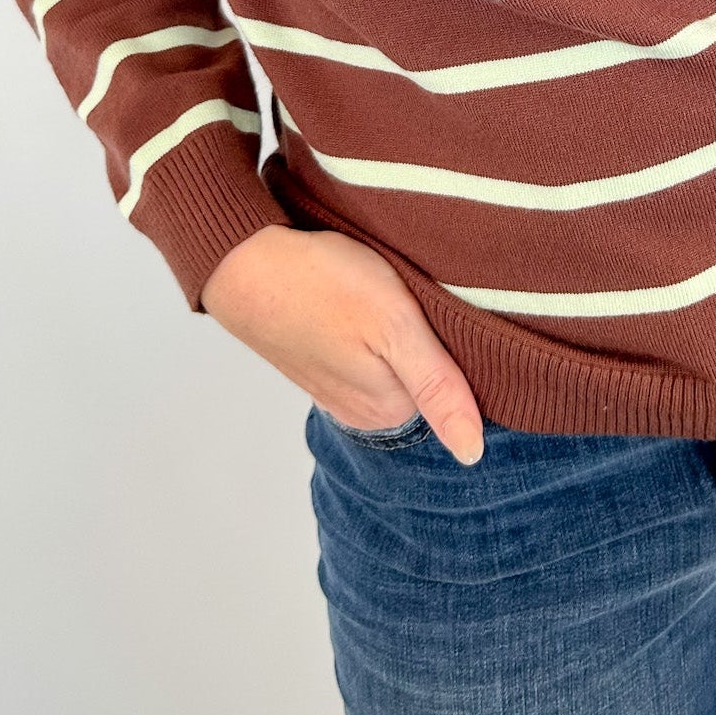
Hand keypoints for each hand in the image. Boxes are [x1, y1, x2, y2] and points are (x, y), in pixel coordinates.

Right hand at [200, 224, 484, 464]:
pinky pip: (361, 352)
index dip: (456, 339)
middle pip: (422, 375)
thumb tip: (473, 453)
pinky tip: (353, 302)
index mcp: (389, 409)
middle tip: (404, 294)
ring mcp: (336, 389)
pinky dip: (365, 328)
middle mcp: (363, 411)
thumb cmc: (321, 282)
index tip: (433, 307)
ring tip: (376, 294)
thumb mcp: (395, 324)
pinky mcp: (317, 363)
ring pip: (391, 362)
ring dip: (394, 331)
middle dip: (426, 338)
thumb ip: (437, 386)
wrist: (242, 260)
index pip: (455, 382)